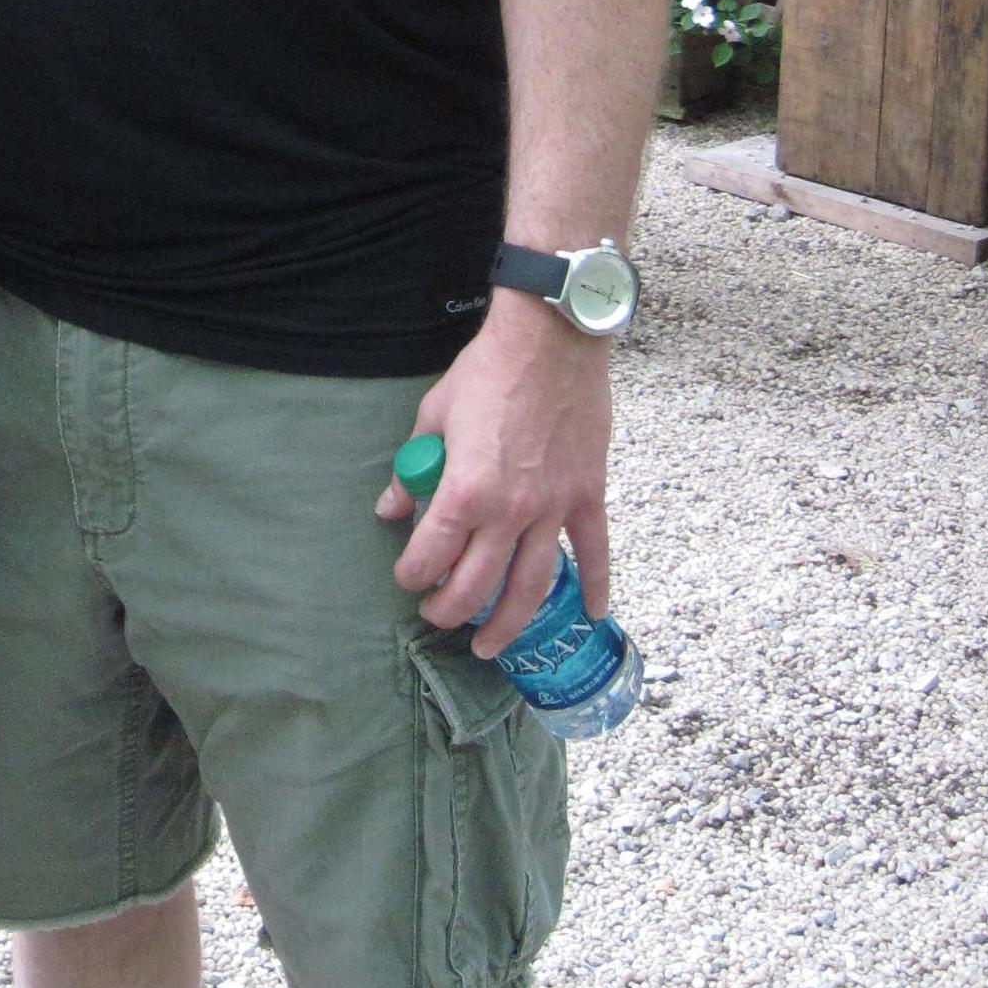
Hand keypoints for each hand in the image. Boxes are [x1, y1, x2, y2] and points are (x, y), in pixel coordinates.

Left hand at [376, 299, 611, 656]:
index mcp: (465, 490)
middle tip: (440, 619)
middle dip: (451, 611)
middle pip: (477, 585)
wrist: (550, 340)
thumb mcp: (433, 415)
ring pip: (530, 586)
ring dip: (508, 624)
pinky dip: (595, 587)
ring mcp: (553, 508)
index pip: (432, 554)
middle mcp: (510, 510)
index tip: (408, 579)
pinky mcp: (587, 495)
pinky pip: (593, 552)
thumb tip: (391, 505)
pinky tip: (591, 616)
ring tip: (490, 647)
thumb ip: (413, 467)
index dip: (413, 574)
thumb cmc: (487, 372)